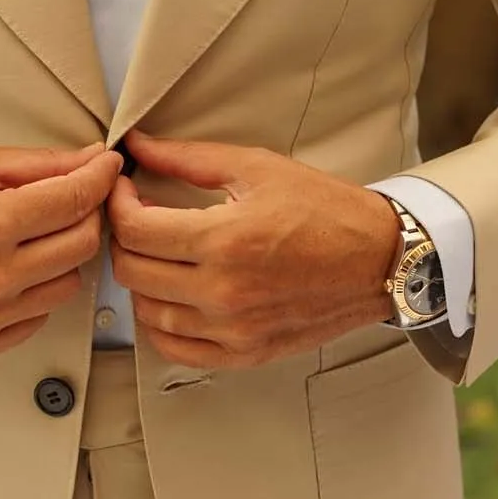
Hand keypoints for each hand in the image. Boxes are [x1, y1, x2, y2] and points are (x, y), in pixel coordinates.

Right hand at [0, 142, 121, 358]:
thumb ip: (38, 165)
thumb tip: (93, 160)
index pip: (76, 201)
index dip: (101, 177)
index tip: (108, 167)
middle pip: (83, 244)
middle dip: (83, 214)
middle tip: (65, 199)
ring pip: (68, 284)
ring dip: (59, 257)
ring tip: (23, 238)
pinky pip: (38, 317)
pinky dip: (32, 292)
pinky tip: (3, 270)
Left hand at [107, 129, 400, 369]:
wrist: (380, 260)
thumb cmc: (328, 212)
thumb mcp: (257, 168)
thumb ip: (189, 158)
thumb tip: (139, 145)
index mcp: (226, 240)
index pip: (135, 229)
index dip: (117, 203)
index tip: (125, 190)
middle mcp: (224, 291)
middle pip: (132, 272)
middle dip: (124, 238)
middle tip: (138, 218)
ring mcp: (232, 329)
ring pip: (146, 313)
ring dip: (141, 281)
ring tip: (159, 255)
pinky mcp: (243, 353)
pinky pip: (175, 349)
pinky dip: (161, 324)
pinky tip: (172, 297)